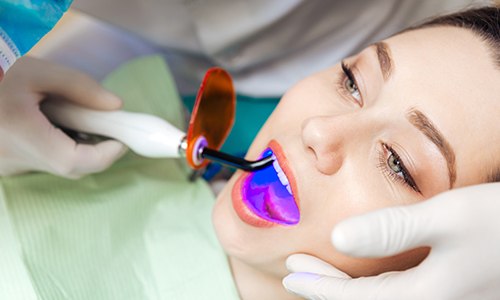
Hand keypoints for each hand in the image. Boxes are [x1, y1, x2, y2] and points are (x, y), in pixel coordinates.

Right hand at [0, 56, 125, 177]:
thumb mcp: (37, 71)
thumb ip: (80, 86)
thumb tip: (115, 106)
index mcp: (19, 132)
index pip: (73, 161)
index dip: (105, 155)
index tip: (122, 140)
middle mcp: (12, 157)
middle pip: (70, 166)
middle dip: (96, 149)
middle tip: (106, 126)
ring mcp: (7, 166)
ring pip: (57, 166)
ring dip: (76, 147)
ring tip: (71, 118)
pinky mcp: (6, 166)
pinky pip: (43, 163)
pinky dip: (58, 147)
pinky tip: (53, 126)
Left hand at [283, 183, 499, 299]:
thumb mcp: (448, 218)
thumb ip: (391, 230)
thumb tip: (338, 238)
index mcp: (427, 297)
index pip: (357, 299)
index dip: (320, 287)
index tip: (290, 273)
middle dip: (326, 288)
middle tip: (293, 270)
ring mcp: (445, 299)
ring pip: (381, 299)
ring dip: (346, 286)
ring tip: (317, 271)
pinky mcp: (451, 290)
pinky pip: (399, 291)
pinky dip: (372, 283)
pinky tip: (361, 268)